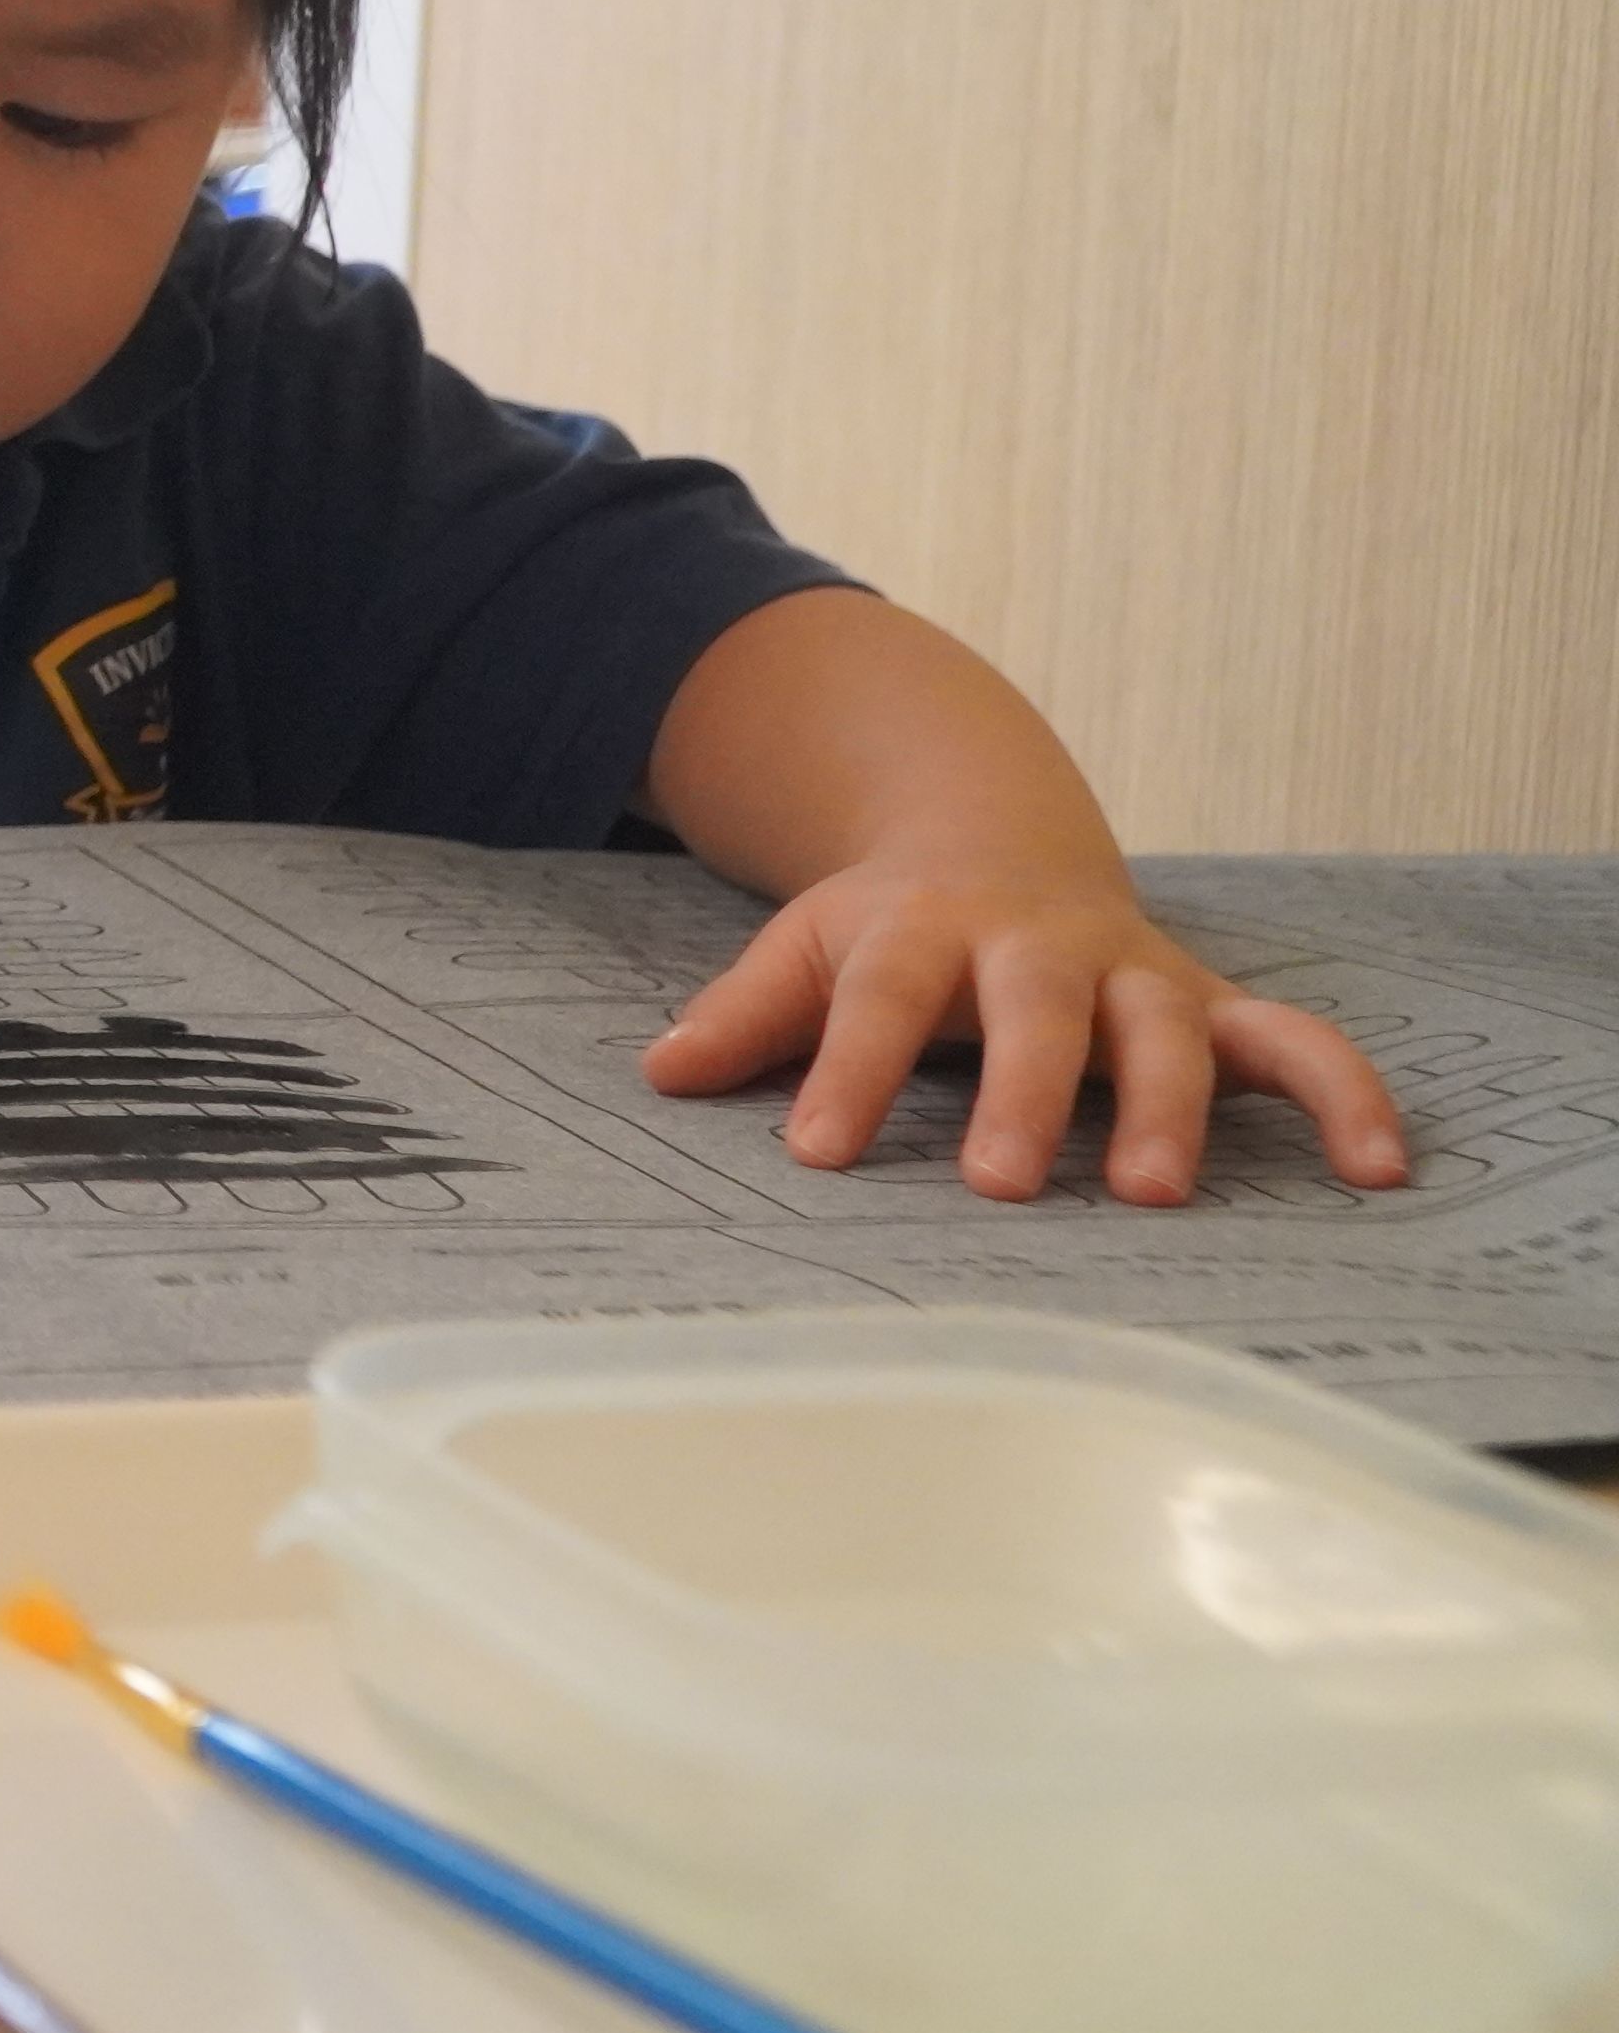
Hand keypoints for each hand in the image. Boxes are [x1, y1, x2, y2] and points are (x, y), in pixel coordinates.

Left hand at [640, 850, 1408, 1203]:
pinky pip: (1295, 1045)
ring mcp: (1133, 972)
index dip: (846, 1074)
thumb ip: (742, 1013)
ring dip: (1167, 1108)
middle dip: (1022, 1093)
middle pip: (1034, 1012)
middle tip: (998, 1182)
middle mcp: (1039, 946)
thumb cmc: (890, 925)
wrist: (992, 839)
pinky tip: (1378, 1170)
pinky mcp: (1210, 1001)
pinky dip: (1345, 1096)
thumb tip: (655, 1074)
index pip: (875, 1002)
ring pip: (1166, 1030)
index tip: (815, 1153)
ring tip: (1152, 1193)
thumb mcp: (804, 947)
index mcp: (923, 929)